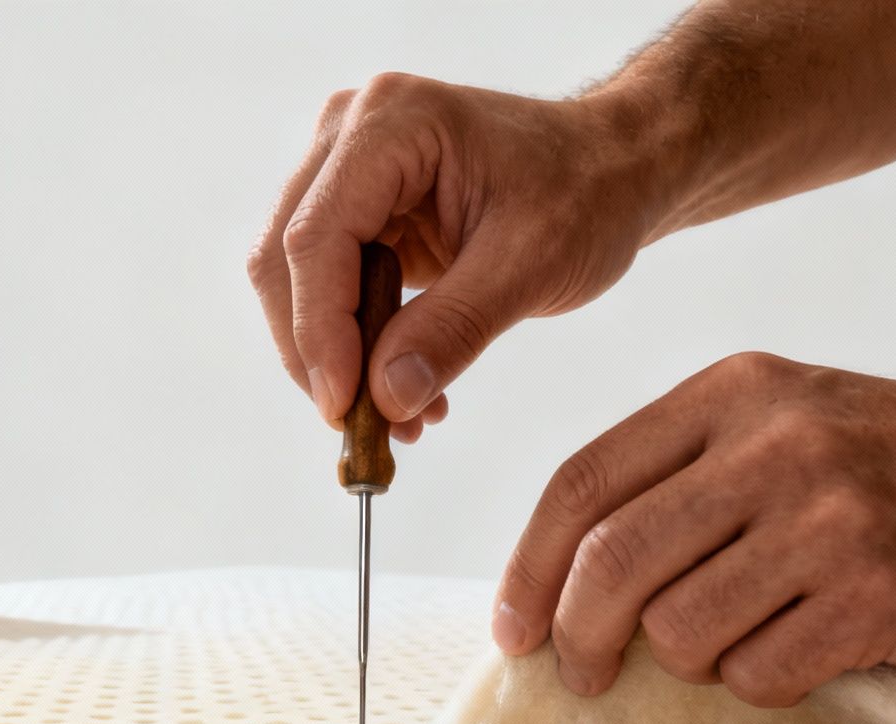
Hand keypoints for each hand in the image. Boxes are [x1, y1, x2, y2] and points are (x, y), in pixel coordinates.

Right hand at [247, 74, 668, 441]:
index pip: (316, 236)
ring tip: (398, 417)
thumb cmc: (586, 192)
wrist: (610, 169)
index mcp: (391, 122)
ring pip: (294, 282)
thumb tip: (385, 399)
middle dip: (317, 353)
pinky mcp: (354, 212)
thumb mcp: (533, 264)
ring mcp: (344, 171)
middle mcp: (349, 134)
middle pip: (285, 259)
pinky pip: (326, 291)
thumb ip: (454, 328)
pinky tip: (403, 389)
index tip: (344, 407)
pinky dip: (355, 348)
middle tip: (362, 428)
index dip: (319, 329)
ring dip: (334, 359)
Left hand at [494, 352, 895, 706]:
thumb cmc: (890, 459)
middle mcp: (773, 448)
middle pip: (612, 565)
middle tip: (579, 675)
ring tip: (735, 642)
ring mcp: (827, 522)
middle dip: (576, 638)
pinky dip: (758, 683)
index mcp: (730, 393)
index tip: (514, 628)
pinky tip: (799, 654)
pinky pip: (758, 674)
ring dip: (685, 662)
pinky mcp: (876, 597)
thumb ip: (678, 473)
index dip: (529, 569)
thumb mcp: (779, 417)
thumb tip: (559, 581)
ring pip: (678, 632)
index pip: (582, 484)